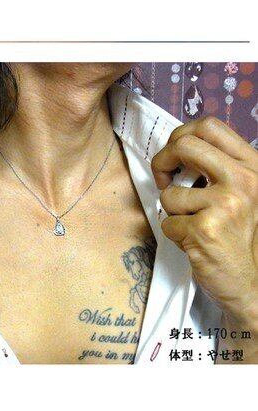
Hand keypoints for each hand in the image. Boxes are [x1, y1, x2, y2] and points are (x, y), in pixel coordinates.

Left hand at [152, 117, 257, 337]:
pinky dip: (175, 235)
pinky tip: (195, 243)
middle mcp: (243, 180)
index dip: (180, 136)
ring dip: (172, 212)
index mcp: (253, 167)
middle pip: (184, 145)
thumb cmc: (245, 237)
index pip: (209, 127)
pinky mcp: (205, 230)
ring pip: (169, 194)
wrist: (256, 284)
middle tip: (163, 181)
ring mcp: (225, 204)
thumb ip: (220, 170)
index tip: (174, 156)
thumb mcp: (245, 194)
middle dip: (161, 162)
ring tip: (193, 225)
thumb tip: (179, 149)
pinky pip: (168, 224)